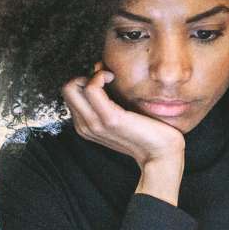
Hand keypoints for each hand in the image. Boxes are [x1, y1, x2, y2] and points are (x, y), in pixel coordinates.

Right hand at [63, 65, 184, 202]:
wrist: (161, 154)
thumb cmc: (147, 133)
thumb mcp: (122, 117)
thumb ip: (108, 103)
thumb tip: (101, 75)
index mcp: (86, 126)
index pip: (71, 95)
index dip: (85, 82)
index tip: (104, 80)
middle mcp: (85, 126)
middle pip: (67, 90)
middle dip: (83, 76)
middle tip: (105, 78)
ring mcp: (95, 123)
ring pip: (72, 87)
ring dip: (92, 76)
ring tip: (110, 77)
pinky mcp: (110, 119)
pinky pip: (91, 89)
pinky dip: (99, 77)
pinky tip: (113, 78)